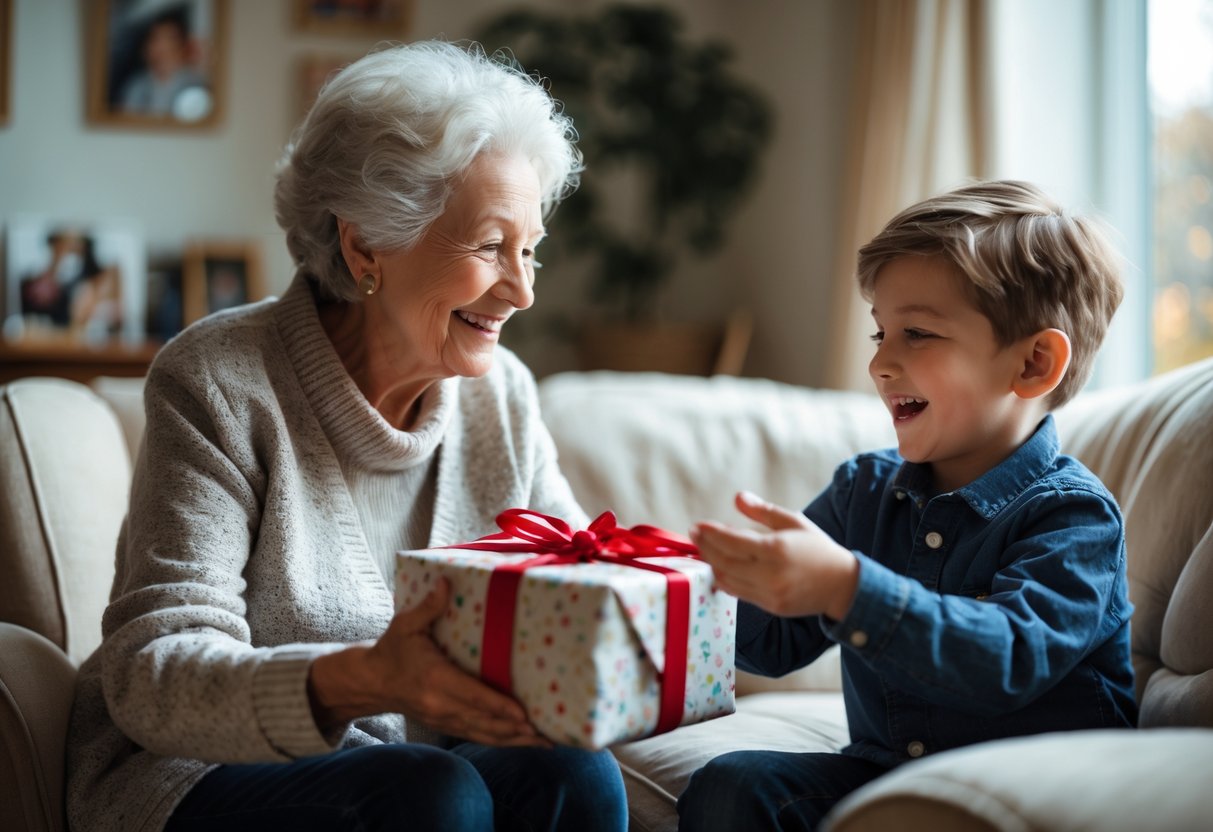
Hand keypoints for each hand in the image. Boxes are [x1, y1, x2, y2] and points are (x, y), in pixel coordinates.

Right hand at [309, 578, 546, 746]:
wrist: (371, 682)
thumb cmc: (392, 649)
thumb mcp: (405, 625)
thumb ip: (428, 607)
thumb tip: (446, 582)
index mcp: (435, 680)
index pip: (472, 696)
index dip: (499, 707)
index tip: (524, 714)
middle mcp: (440, 705)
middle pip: (483, 722)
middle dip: (516, 730)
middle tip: (547, 733)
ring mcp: (442, 719)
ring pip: (483, 734)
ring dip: (513, 740)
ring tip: (544, 742)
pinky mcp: (444, 725)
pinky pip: (476, 736)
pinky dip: (500, 741)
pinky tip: (521, 741)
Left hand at [692, 491, 858, 619]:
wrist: (841, 585)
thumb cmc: (817, 549)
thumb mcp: (794, 522)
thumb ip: (763, 512)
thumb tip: (737, 498)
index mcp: (775, 549)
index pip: (732, 541)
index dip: (711, 533)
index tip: (698, 525)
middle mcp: (770, 573)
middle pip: (724, 561)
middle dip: (705, 547)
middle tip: (695, 535)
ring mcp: (769, 593)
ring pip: (728, 579)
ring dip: (712, 563)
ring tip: (704, 549)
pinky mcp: (769, 606)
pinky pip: (738, 592)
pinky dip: (725, 579)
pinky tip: (719, 567)